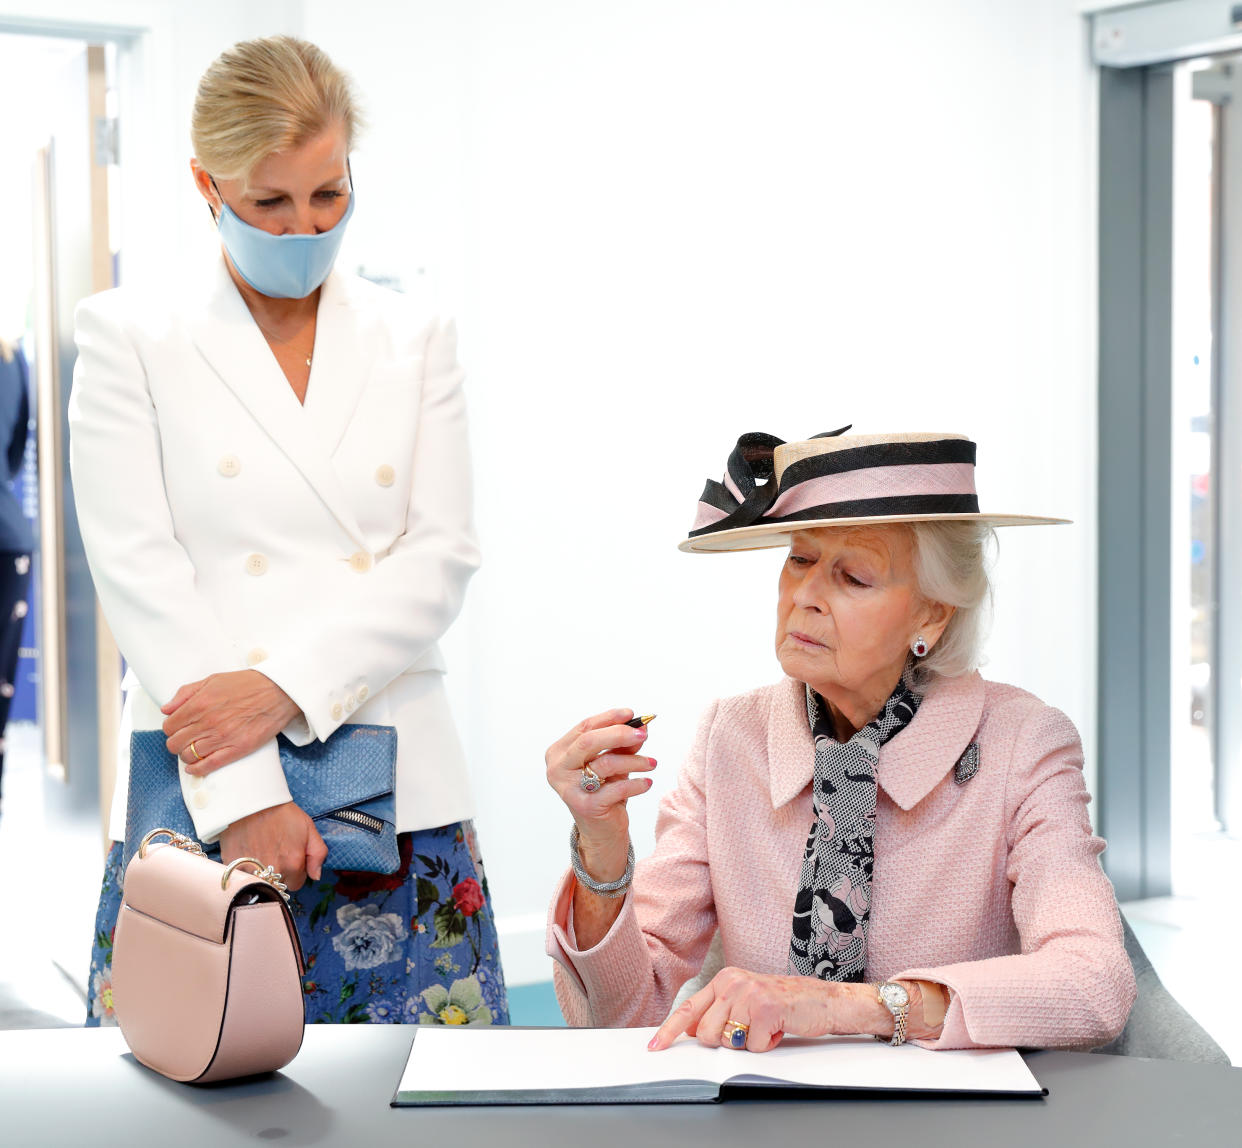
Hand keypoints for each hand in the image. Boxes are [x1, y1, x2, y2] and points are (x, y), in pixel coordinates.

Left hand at [162, 670, 300, 774]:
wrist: (278, 691)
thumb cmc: (247, 684)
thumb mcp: (212, 680)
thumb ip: (185, 693)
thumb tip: (166, 709)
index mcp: (199, 704)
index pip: (169, 726)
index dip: (171, 728)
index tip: (178, 728)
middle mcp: (207, 722)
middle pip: (175, 743)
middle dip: (177, 742)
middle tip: (186, 739)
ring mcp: (222, 737)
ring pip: (188, 756)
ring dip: (187, 755)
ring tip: (194, 750)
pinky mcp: (237, 749)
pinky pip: (208, 766)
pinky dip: (197, 770)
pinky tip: (195, 767)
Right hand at [217, 802, 327, 891]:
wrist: (253, 802)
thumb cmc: (282, 814)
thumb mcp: (309, 828)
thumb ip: (318, 854)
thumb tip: (316, 876)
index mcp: (293, 865)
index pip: (297, 883)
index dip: (295, 871)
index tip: (289, 857)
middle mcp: (272, 872)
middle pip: (278, 885)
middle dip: (279, 874)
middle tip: (275, 853)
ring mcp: (252, 872)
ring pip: (261, 884)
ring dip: (262, 874)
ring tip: (261, 853)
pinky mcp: (234, 868)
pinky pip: (243, 878)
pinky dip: (246, 870)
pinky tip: (248, 854)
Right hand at [545, 707, 656, 881]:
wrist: (601, 831)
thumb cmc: (605, 790)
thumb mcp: (613, 763)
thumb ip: (623, 744)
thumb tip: (641, 727)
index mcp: (559, 752)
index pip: (584, 727)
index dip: (609, 718)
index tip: (632, 714)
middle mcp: (557, 769)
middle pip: (588, 741)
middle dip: (619, 734)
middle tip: (643, 733)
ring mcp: (569, 789)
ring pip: (605, 763)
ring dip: (634, 760)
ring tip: (651, 763)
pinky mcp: (586, 806)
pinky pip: (616, 788)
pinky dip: (636, 784)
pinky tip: (647, 783)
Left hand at [648, 967, 887, 1052]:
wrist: (824, 1000)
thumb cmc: (785, 1005)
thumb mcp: (746, 1001)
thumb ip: (719, 1012)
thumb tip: (689, 1032)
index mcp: (725, 979)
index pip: (689, 1008)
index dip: (669, 1030)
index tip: (655, 1046)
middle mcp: (733, 982)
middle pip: (704, 1033)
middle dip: (725, 1042)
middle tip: (750, 1030)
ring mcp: (749, 993)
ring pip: (727, 1042)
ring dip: (748, 1043)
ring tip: (766, 1027)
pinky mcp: (766, 1008)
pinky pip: (753, 1047)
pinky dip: (768, 1045)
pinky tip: (779, 1028)